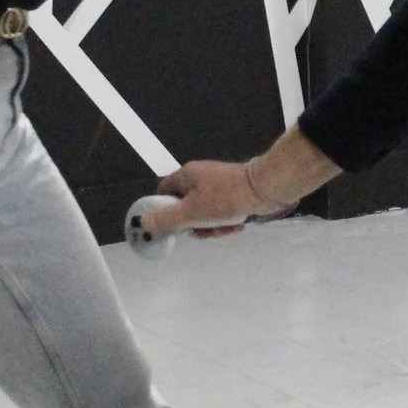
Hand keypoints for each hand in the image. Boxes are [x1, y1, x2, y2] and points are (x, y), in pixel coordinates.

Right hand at [144, 158, 274, 236]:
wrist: (266, 190)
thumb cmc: (225, 198)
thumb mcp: (191, 212)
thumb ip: (166, 219)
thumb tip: (141, 222)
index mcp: (186, 175)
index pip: (164, 192)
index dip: (163, 210)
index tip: (169, 227)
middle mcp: (201, 177)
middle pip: (185, 207)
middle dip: (194, 225)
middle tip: (202, 232)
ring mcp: (219, 185)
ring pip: (205, 213)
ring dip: (212, 226)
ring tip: (222, 229)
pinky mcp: (234, 193)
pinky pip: (221, 212)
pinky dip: (226, 222)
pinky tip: (236, 226)